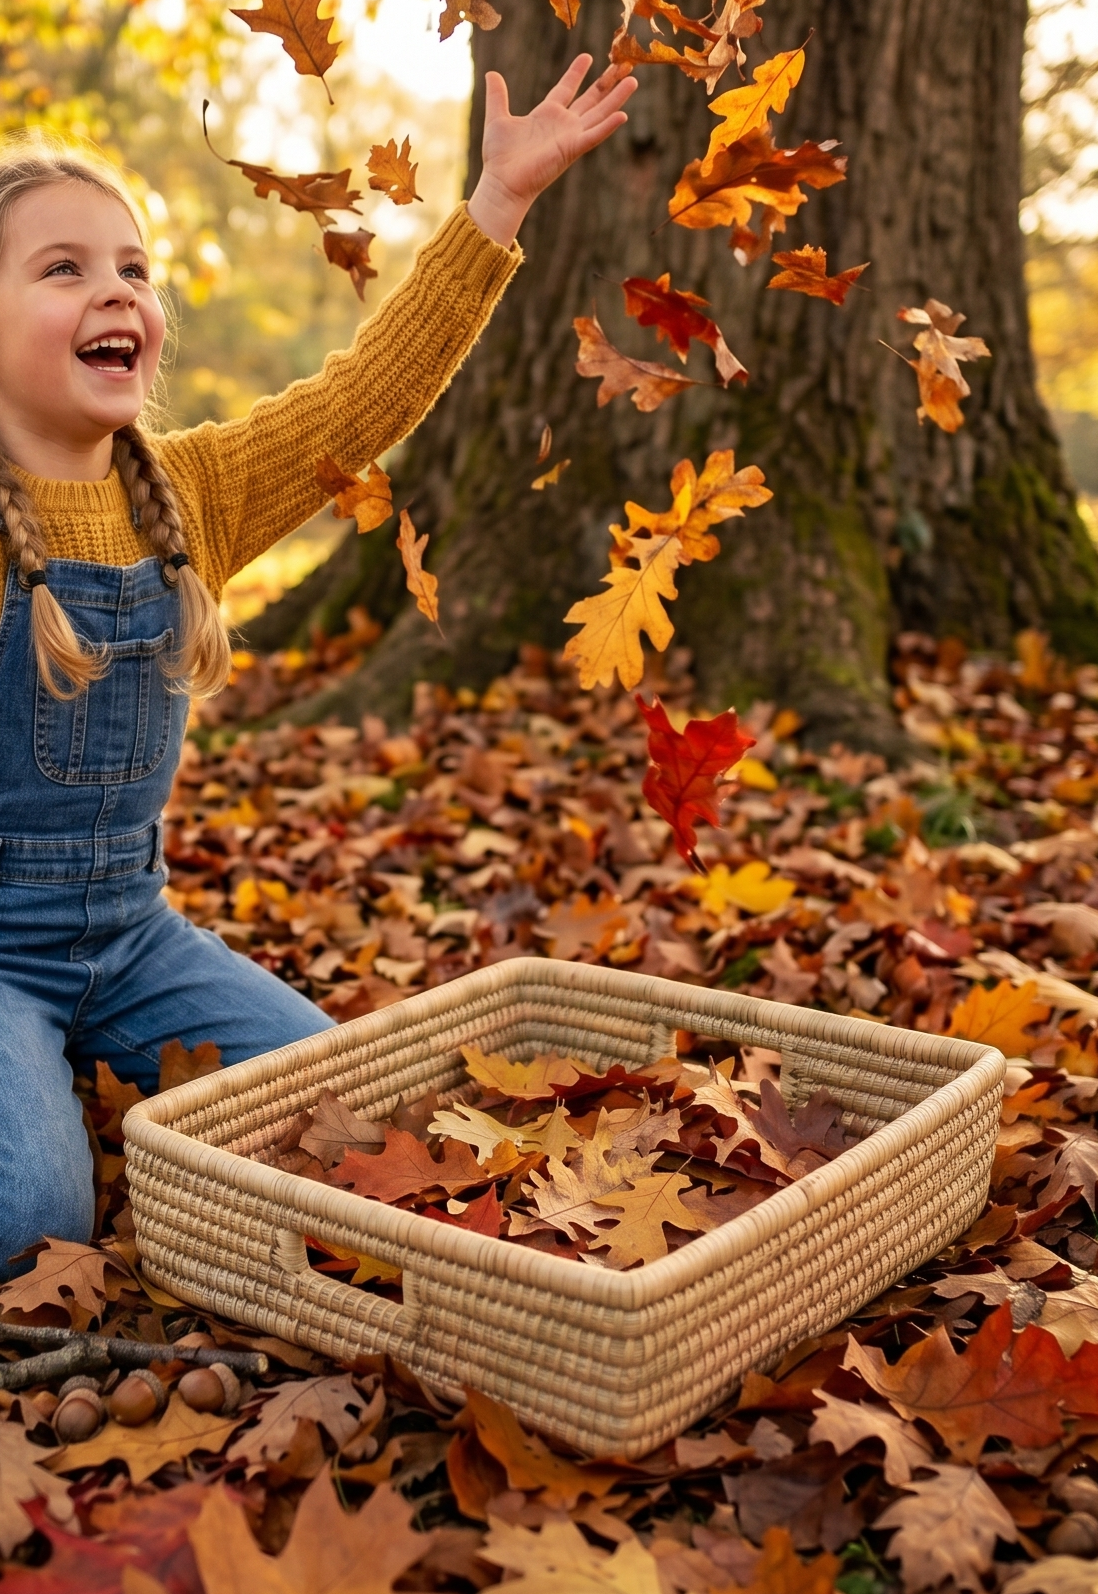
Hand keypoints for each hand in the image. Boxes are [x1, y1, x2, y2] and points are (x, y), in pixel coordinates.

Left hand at [467, 54, 636, 246]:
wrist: (502, 182)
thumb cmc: (499, 157)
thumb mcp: (497, 118)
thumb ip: (497, 96)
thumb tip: (491, 74)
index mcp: (546, 115)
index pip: (566, 89)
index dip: (576, 73)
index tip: (587, 57)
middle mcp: (562, 125)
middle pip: (591, 99)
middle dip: (607, 83)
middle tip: (623, 66)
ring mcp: (569, 137)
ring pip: (599, 114)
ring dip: (616, 99)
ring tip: (632, 81)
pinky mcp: (572, 149)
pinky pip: (594, 136)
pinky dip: (608, 127)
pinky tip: (623, 115)